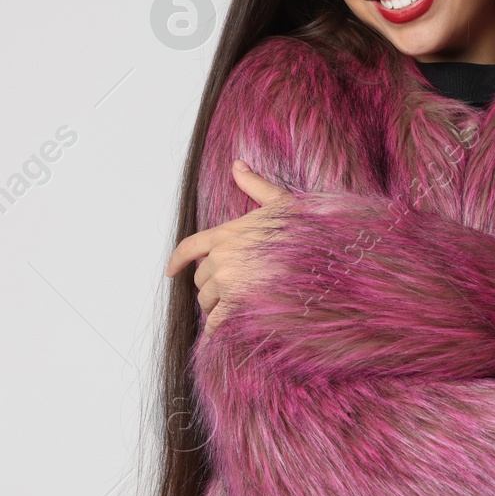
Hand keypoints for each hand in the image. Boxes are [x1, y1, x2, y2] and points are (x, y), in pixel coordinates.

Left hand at [164, 161, 294, 336]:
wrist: (323, 257)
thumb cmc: (305, 230)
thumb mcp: (280, 202)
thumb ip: (254, 185)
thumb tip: (237, 163)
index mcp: (226, 233)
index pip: (189, 247)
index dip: (177, 260)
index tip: (170, 271)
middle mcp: (222, 257)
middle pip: (199, 278)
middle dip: (209, 286)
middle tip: (225, 292)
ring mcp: (229, 281)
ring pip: (206, 299)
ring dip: (213, 306)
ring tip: (227, 310)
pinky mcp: (238, 303)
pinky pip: (217, 320)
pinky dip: (216, 327)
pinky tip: (221, 331)